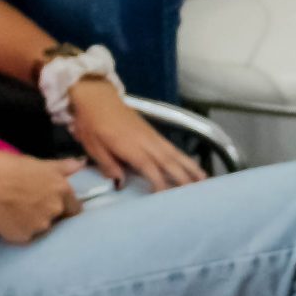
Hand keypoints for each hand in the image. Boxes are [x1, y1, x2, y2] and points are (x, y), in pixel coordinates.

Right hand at [0, 153, 83, 243]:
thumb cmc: (8, 166)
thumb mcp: (38, 163)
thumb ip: (62, 167)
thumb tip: (81, 164)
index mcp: (62, 190)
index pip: (75, 208)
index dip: (65, 207)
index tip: (52, 203)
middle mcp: (55, 210)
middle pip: (58, 219)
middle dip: (48, 214)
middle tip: (29, 204)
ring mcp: (40, 226)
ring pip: (41, 228)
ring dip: (33, 222)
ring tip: (16, 210)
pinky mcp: (23, 237)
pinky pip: (25, 236)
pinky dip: (18, 230)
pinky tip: (7, 219)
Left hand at [67, 79, 207, 191]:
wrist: (96, 97)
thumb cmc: (91, 123)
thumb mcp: (92, 146)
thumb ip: (108, 165)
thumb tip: (121, 183)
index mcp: (130, 146)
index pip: (150, 168)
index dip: (160, 183)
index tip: (167, 198)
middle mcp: (146, 141)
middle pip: (168, 160)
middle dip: (184, 177)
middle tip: (198, 192)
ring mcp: (151, 135)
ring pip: (174, 153)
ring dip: (190, 166)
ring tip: (204, 179)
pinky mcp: (152, 132)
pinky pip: (172, 147)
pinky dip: (184, 157)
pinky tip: (191, 164)